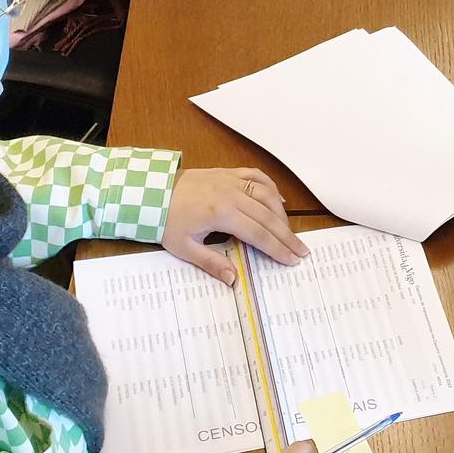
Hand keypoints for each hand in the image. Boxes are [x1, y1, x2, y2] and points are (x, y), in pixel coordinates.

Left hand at [162, 167, 310, 282]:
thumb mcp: (185, 248)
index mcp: (222, 213)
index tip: (291, 260)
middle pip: (268, 216)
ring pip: (267, 195)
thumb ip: (212, 263)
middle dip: (287, 235)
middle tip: (301, 250)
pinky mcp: (228, 173)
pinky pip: (257, 176)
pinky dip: (271, 188)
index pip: (258, 234)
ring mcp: (231, 180)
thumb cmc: (166, 221)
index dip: (276, 248)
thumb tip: (233, 280)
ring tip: (290, 231)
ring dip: (282, 214)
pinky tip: (279, 200)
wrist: (152, 191)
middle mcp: (232, 194)